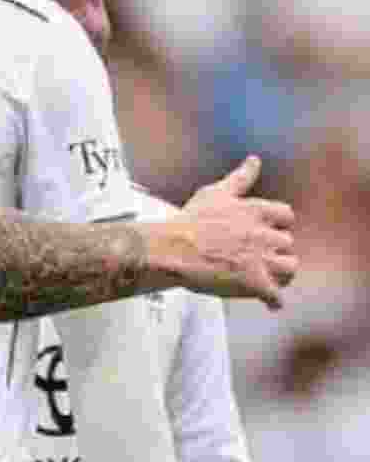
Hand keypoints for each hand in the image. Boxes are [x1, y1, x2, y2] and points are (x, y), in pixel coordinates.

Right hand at [171, 155, 296, 308]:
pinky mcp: (256, 284)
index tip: (264, 229)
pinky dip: (273, 300)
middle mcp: (266, 235)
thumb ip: (241, 178)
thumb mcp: (215, 192)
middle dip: (274, 249)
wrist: (173, 249)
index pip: (286, 216)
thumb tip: (256, 160)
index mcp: (258, 211)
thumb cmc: (191, 220)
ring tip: (266, 276)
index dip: (276, 224)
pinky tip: (267, 301)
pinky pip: (276, 297)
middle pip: (287, 243)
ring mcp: (263, 261)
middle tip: (257, 255)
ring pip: (289, 268)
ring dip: (279, 273)